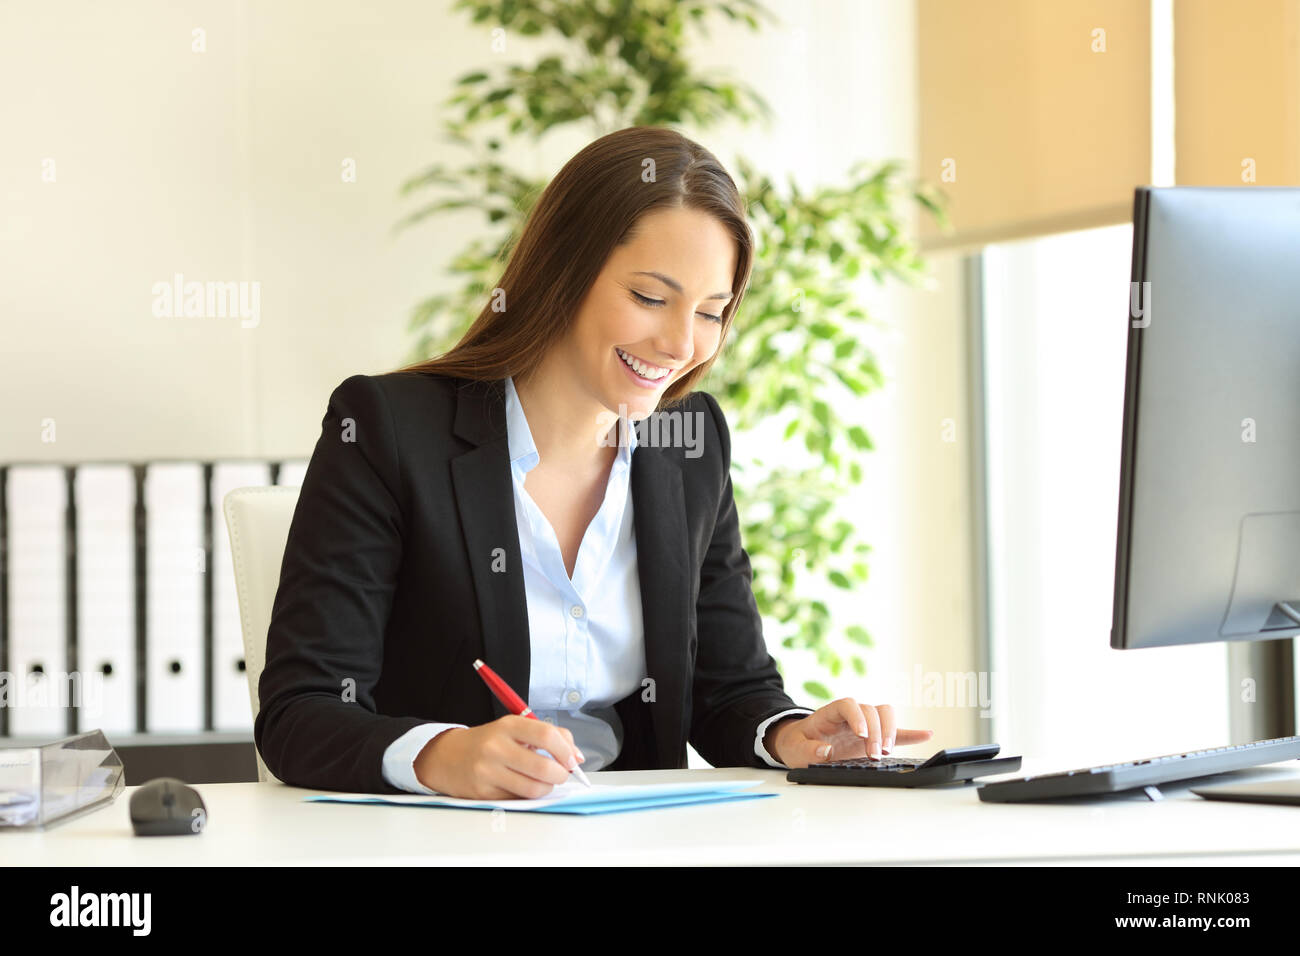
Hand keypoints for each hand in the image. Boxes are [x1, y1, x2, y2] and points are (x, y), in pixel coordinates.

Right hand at [413, 715, 585, 798]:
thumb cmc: (488, 742)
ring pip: (533, 789)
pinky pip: (518, 799)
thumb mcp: (515, 728)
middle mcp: (497, 747)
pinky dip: (528, 796)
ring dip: (547, 788)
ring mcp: (488, 771)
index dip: (566, 750)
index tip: (572, 760)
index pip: (547, 735)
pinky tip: (523, 786)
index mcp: (508, 725)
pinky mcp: (483, 792)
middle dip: (561, 775)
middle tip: (561, 774)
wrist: (447, 756)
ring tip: (543, 781)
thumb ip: (549, 736)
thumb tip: (577, 757)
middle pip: (543, 767)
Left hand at [767, 698, 933, 767]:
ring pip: (885, 714)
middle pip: (871, 710)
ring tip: (886, 752)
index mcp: (830, 713)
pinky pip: (896, 731)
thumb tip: (826, 750)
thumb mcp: (795, 749)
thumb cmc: (798, 744)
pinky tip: (926, 734)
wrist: (801, 744)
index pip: (848, 704)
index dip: (857, 717)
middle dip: (876, 732)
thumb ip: (808, 750)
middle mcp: (851, 714)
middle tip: (874, 756)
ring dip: (890, 731)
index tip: (861, 735)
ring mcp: (865, 724)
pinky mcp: (875, 737)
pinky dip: (910, 733)